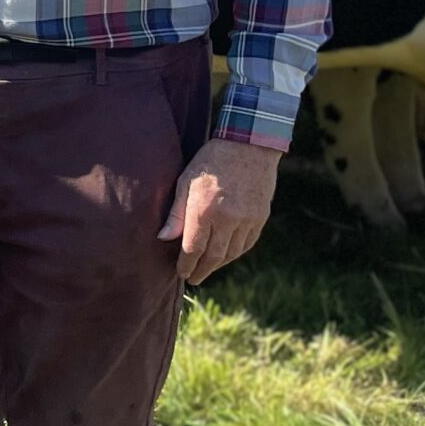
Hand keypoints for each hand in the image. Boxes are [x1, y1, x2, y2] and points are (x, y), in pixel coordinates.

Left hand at [158, 138, 280, 284]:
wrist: (248, 147)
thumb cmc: (210, 162)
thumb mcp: (184, 182)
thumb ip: (176, 214)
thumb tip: (163, 239)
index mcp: (204, 210)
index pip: (193, 249)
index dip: (186, 265)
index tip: (181, 273)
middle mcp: (227, 219)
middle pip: (213, 256)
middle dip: (202, 270)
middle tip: (193, 278)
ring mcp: (247, 220)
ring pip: (232, 253)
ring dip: (218, 264)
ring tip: (207, 269)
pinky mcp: (260, 218)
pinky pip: (247, 244)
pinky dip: (235, 253)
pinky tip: (226, 256)